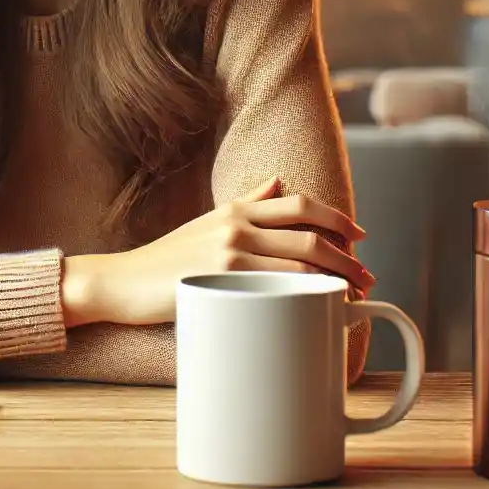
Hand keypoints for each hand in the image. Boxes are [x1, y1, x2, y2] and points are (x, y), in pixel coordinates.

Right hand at [60, 176, 374, 326]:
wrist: (122, 281)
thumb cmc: (165, 259)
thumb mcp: (208, 222)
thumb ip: (247, 203)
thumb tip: (278, 183)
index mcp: (236, 208)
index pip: (300, 204)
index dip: (337, 219)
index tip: (359, 237)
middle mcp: (236, 224)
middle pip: (308, 232)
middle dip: (345, 256)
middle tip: (365, 276)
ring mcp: (230, 249)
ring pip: (299, 259)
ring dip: (334, 278)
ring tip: (352, 296)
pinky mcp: (222, 277)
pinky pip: (277, 283)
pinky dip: (305, 293)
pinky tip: (319, 305)